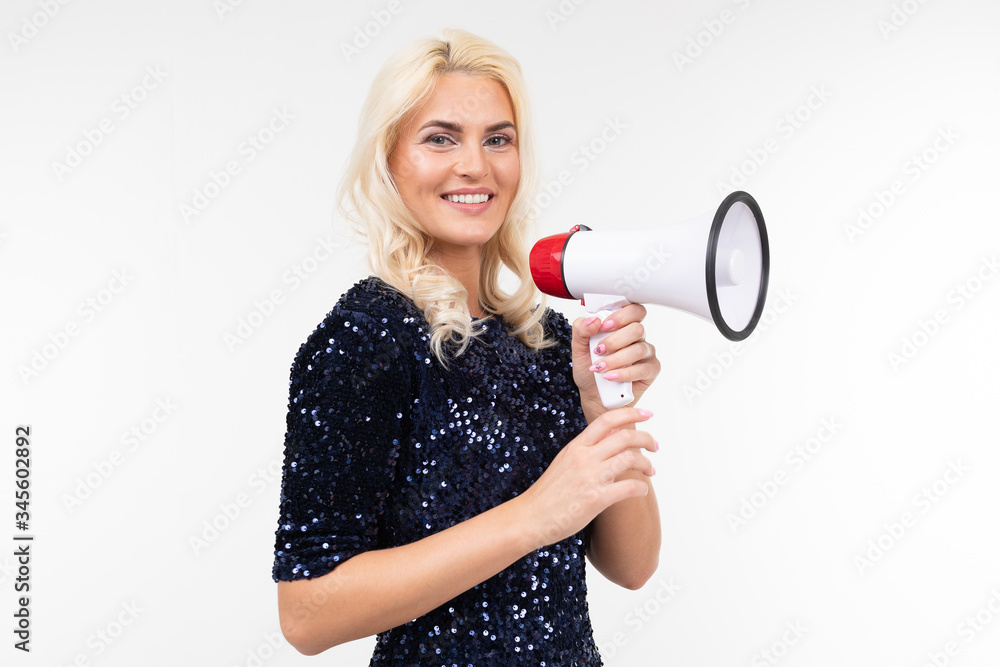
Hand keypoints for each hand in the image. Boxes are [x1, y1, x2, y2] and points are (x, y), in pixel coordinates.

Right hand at [519, 408, 656, 549]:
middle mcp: (585, 458)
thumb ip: (587, 449)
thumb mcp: (565, 461)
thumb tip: (611, 435)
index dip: (630, 413)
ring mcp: (591, 477)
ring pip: (631, 459)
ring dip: (647, 464)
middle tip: (654, 445)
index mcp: (576, 447)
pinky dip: (641, 488)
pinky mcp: (597, 499)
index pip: (607, 420)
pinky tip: (640, 491)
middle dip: (646, 438)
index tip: (646, 414)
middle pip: (625, 436)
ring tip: (651, 470)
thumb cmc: (548, 493)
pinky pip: (629, 487)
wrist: (531, 517)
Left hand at [571, 304, 660, 422]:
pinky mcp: (650, 370)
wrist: (593, 397)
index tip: (604, 325)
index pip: (633, 310)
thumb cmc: (589, 371)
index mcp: (622, 327)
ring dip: (616, 359)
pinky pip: (643, 368)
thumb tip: (593, 320)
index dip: (621, 315)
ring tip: (600, 368)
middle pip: (637, 328)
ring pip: (639, 349)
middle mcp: (636, 338)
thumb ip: (581, 330)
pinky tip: (611, 377)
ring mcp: (645, 353)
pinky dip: (625, 373)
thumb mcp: (578, 350)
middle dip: (615, 339)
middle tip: (599, 349)